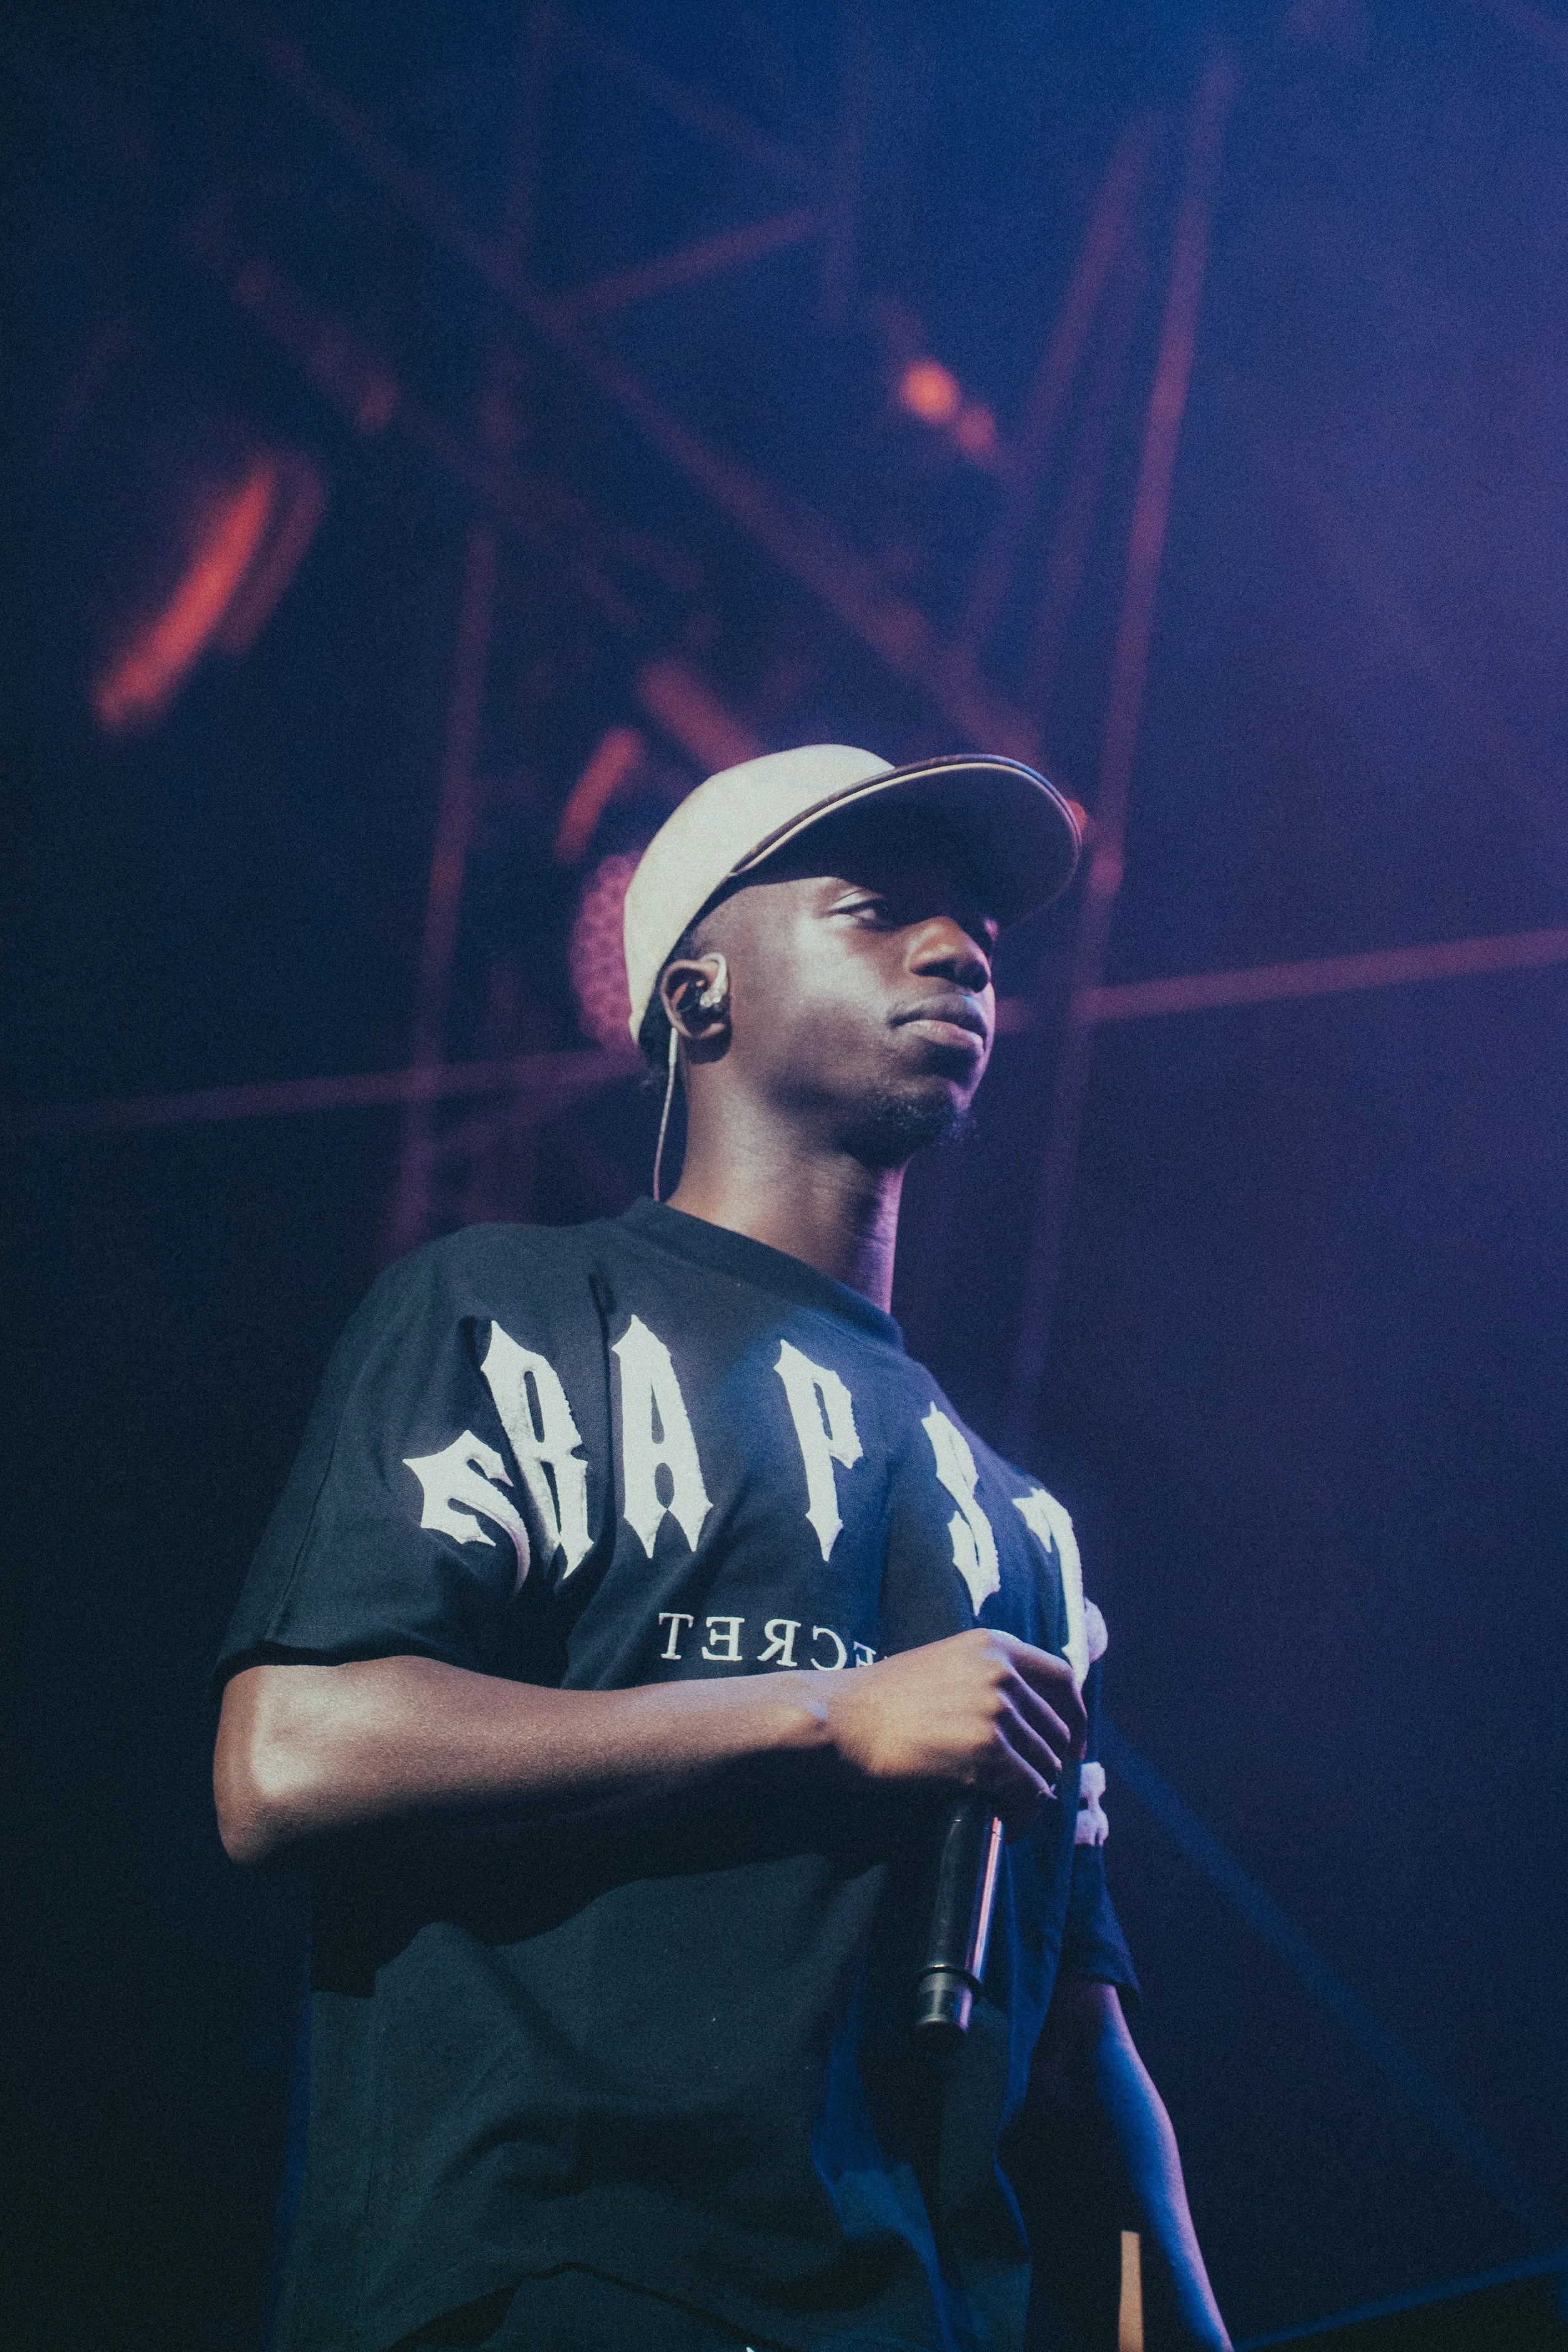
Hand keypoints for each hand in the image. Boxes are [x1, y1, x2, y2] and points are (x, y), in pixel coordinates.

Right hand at [817, 1628, 1085, 1836]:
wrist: (840, 1718)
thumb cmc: (879, 1698)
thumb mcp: (943, 1664)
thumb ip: (985, 1675)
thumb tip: (1023, 1711)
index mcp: (994, 1645)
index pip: (1063, 1678)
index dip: (1074, 1716)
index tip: (1071, 1744)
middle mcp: (1003, 1672)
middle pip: (1057, 1730)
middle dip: (1049, 1765)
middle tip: (1030, 1791)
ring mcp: (997, 1711)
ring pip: (1046, 1765)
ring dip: (1033, 1796)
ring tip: (1010, 1813)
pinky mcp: (986, 1752)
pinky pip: (1028, 1794)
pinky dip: (1022, 1817)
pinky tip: (1003, 1827)